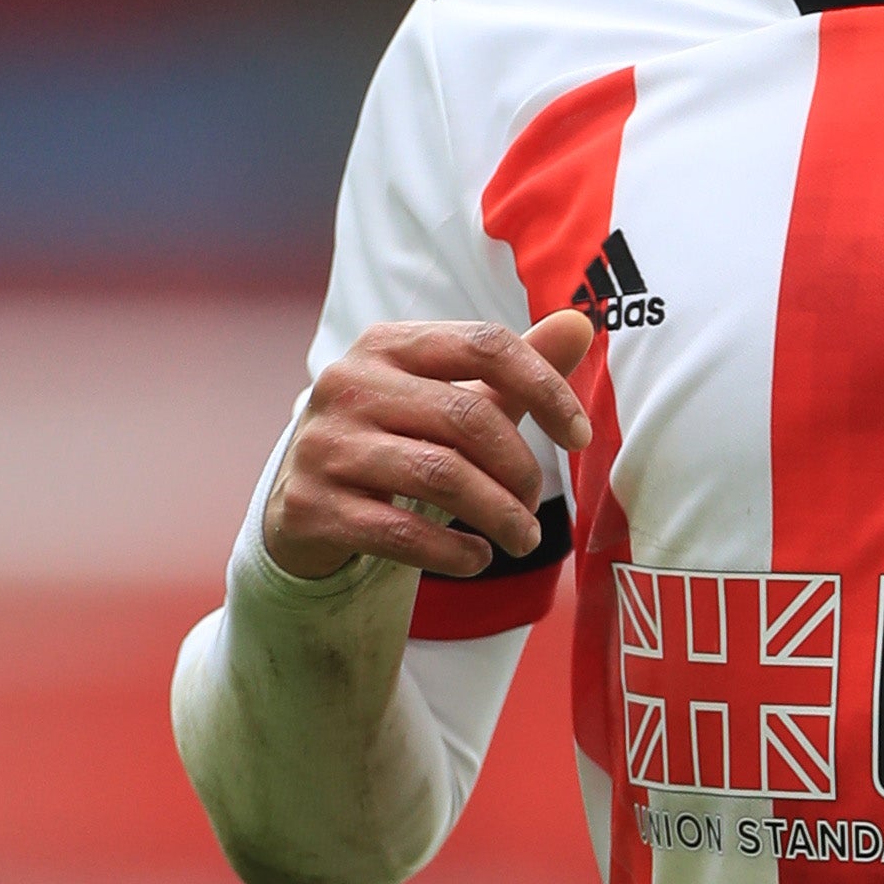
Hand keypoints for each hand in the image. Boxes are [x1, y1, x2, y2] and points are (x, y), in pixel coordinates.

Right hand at [262, 314, 595, 581]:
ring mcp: (325, 445)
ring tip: (523, 537)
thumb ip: (513, 367)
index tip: (581, 437)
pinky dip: (454, 551)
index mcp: (388, 344)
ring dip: (499, 515)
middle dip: (520, 469)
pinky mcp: (311, 507)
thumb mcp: (448, 396)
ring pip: (441, 476)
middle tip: (535, 504)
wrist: (302, 501)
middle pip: (468, 417)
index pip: (486, 345)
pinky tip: (477, 559)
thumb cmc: (393, 437)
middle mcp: (348, 383)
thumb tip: (581, 324)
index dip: (546, 389)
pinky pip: (402, 533)